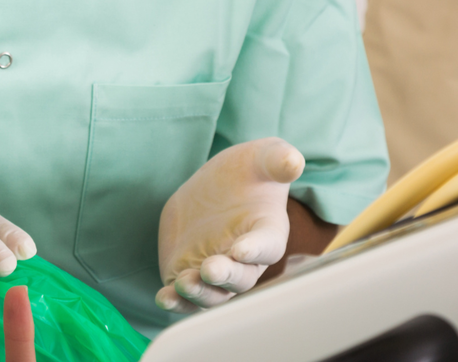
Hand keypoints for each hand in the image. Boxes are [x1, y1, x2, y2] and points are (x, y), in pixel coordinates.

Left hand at [155, 137, 304, 313]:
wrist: (218, 184)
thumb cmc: (250, 171)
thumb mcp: (263, 157)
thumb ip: (278, 160)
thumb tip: (293, 161)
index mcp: (268, 233)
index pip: (268, 246)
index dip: (256, 250)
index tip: (242, 249)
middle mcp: (245, 260)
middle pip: (240, 278)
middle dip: (226, 276)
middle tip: (211, 268)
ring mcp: (217, 270)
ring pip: (213, 293)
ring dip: (200, 293)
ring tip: (184, 283)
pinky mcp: (190, 272)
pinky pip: (185, 294)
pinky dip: (176, 300)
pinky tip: (163, 298)